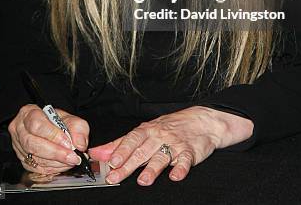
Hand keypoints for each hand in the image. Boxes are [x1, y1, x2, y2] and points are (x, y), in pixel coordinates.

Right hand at [8, 105, 89, 174]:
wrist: (50, 128)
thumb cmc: (56, 121)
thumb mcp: (70, 118)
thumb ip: (77, 128)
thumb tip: (80, 144)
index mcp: (28, 113)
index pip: (37, 124)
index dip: (52, 135)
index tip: (68, 142)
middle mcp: (19, 129)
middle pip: (32, 143)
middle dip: (55, 152)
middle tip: (72, 157)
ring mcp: (18, 146)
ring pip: (33, 158)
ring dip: (55, 162)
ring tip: (70, 161)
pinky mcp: (22, 160)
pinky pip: (35, 168)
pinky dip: (51, 168)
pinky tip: (62, 165)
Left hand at [88, 106, 252, 185]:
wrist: (201, 121)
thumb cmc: (170, 127)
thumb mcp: (145, 131)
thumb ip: (122, 143)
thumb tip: (99, 152)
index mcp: (147, 130)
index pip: (132, 139)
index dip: (121, 149)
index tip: (111, 160)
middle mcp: (159, 136)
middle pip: (142, 151)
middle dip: (128, 164)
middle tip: (116, 176)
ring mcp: (175, 144)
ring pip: (162, 156)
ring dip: (152, 168)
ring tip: (143, 180)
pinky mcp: (190, 152)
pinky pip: (184, 161)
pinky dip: (180, 169)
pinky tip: (175, 176)